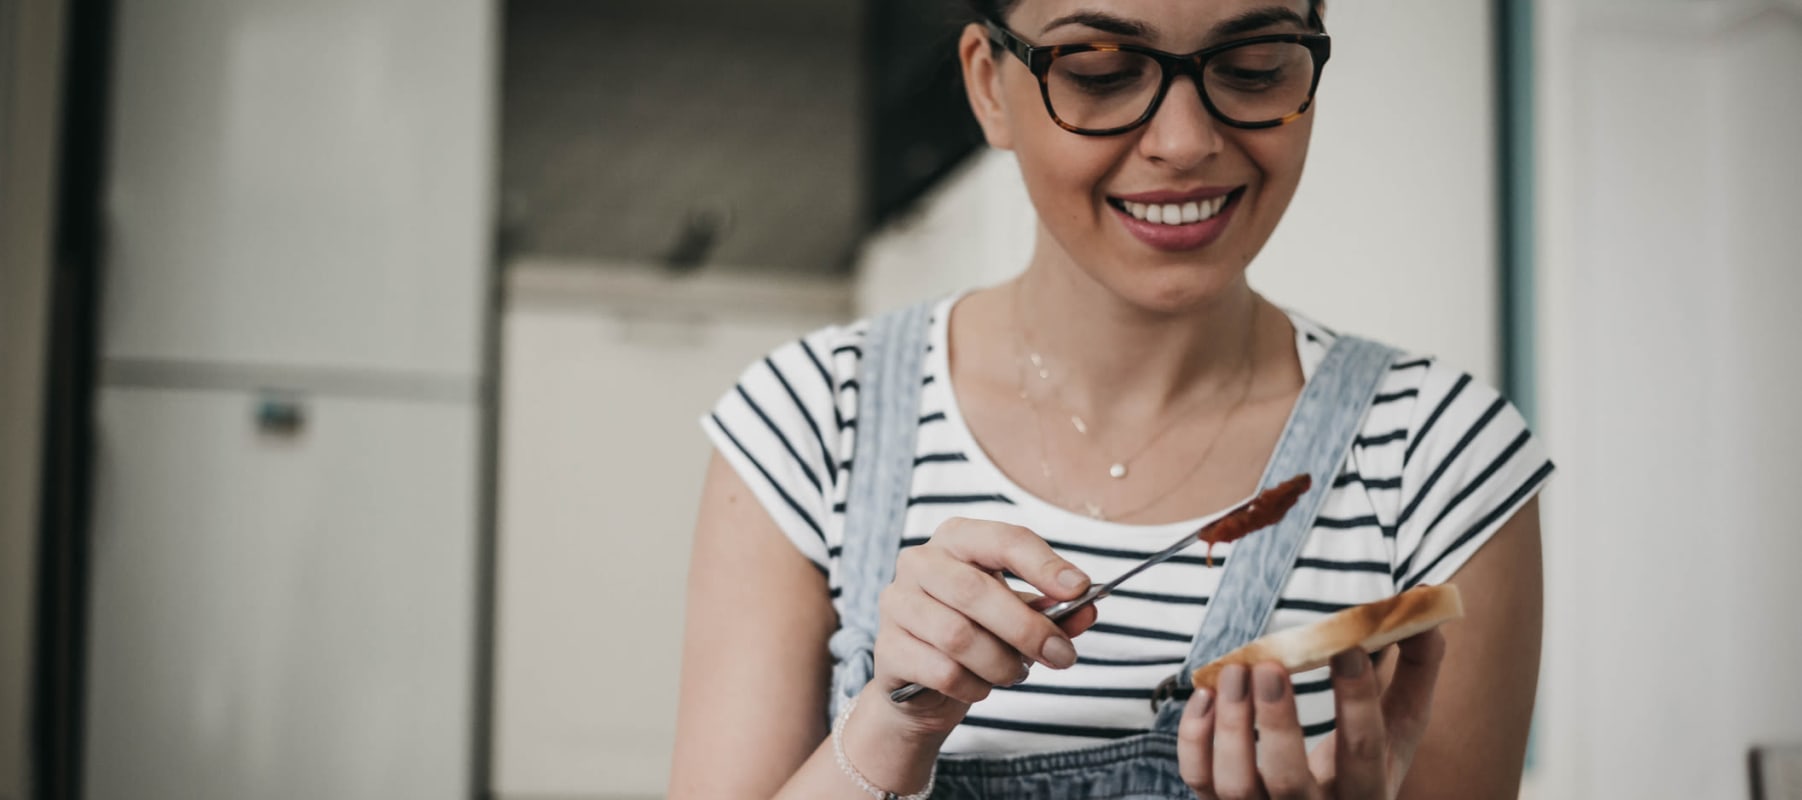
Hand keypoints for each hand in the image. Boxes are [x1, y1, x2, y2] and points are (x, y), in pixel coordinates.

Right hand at [868, 517, 1099, 737]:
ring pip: (958, 636)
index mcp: (958, 539)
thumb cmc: (976, 634)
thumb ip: (1053, 612)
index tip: (1081, 589)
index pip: (1003, 539)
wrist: (924, 685)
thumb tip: (1089, 609)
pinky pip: (942, 671)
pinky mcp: (887, 647)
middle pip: (975, 591)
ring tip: (1013, 673)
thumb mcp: (1018, 617)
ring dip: (1000, 663)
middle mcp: (920, 561)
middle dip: (1027, 628)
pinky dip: (973, 686)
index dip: (1044, 564)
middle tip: (1061, 656)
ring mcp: (897, 603)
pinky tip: (979, 686)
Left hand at [1177, 629, 1447, 798]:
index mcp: (1366, 793)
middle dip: (1277, 721)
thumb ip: (1417, 674)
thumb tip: (1429, 615)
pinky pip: (1199, 779)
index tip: (1347, 647)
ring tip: (1234, 672)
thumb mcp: (1398, 730)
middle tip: (1269, 665)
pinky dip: (1195, 737)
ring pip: (1235, 784)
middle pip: (1288, 780)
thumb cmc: (1364, 766)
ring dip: (1231, 725)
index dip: (1357, 702)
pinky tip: (1207, 694)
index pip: (1363, 753)